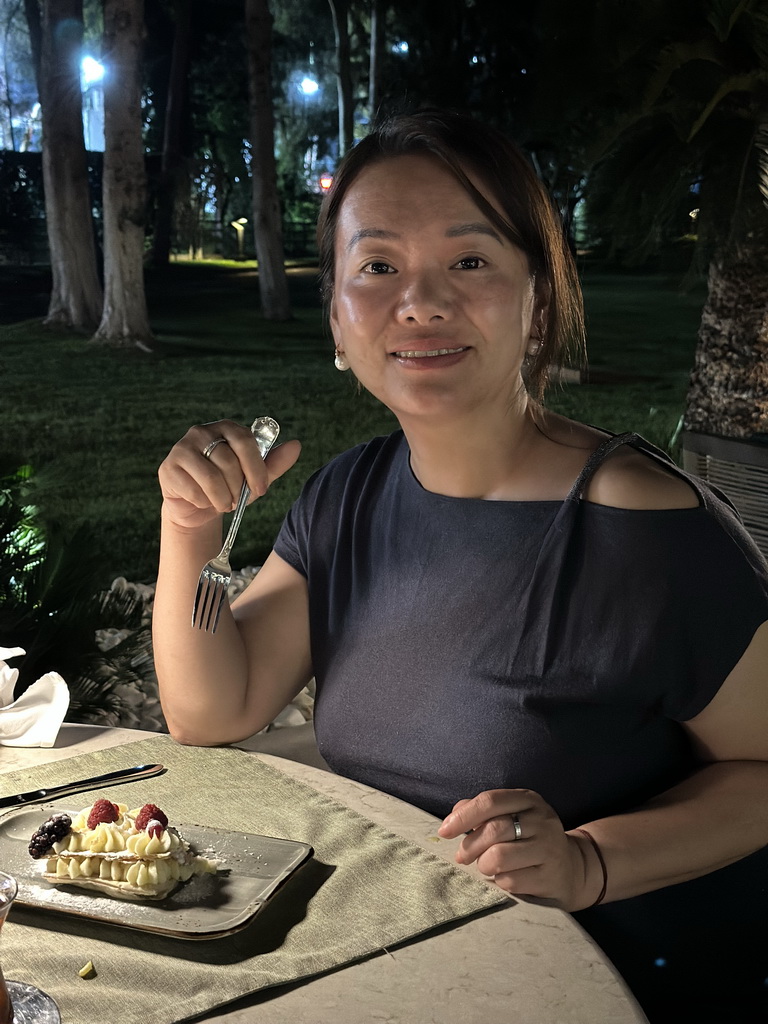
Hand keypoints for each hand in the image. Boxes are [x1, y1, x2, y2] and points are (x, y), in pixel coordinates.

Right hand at [158, 420, 300, 529]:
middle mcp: (201, 432)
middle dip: (237, 488)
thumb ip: (274, 462)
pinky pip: (194, 490)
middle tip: (236, 501)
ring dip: (222, 498)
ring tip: (224, 503)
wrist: (198, 506)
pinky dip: (204, 502)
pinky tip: (203, 501)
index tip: (262, 490)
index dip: (255, 467)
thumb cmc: (229, 486)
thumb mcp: (254, 476)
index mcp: (226, 429)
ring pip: (211, 478)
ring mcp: (182, 448)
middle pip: (227, 461)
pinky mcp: (168, 468)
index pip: (244, 440)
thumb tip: (296, 446)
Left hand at [437, 789, 593, 909]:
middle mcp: (542, 820)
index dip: (463, 816)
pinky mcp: (550, 877)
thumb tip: (455, 815)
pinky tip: (506, 878)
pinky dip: (500, 881)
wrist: (572, 868)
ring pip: (499, 857)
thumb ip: (483, 811)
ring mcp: (549, 849)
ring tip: (486, 866)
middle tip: (462, 856)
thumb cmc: (530, 839)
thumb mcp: (512, 816)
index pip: (490, 801)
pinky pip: (510, 881)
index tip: (444, 831)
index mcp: (529, 800)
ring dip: (484, 865)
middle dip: (470, 846)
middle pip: (493, 830)